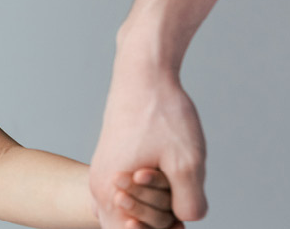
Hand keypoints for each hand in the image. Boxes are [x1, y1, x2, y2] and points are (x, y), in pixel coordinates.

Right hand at [90, 62, 206, 228]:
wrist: (143, 75)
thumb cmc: (162, 115)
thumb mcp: (186, 163)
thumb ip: (189, 203)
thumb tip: (186, 219)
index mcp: (110, 191)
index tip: (177, 223)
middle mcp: (100, 186)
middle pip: (131, 226)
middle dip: (160, 219)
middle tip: (178, 192)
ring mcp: (104, 174)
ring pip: (131, 209)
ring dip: (157, 203)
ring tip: (174, 176)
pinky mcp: (113, 164)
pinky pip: (130, 193)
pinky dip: (152, 191)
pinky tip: (169, 174)